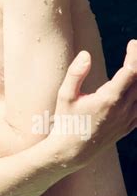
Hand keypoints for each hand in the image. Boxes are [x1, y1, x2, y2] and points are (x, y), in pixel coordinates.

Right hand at [49, 40, 136, 167]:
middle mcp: (123, 109)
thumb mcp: (65, 95)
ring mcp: (128, 119)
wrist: (72, 152)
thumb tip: (86, 54)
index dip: (134, 55)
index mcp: (109, 99)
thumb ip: (76, 73)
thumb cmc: (66, 121)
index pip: (131, 71)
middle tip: (136, 48)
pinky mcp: (129, 126)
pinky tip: (136, 86)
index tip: (132, 42)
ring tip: (135, 65)